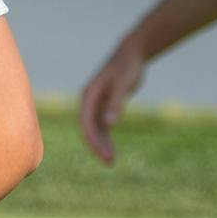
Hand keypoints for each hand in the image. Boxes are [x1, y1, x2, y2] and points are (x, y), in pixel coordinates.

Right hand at [78, 39, 145, 165]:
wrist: (130, 55)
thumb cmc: (126, 67)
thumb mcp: (122, 84)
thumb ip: (115, 103)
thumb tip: (110, 125)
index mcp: (88, 95)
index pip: (86, 121)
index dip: (92, 139)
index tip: (103, 153)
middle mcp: (89, 101)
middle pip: (88, 128)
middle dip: (96, 145)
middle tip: (109, 162)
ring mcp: (96, 104)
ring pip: (95, 129)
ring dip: (101, 145)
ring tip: (111, 162)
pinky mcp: (105, 106)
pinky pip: (102, 126)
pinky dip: (106, 138)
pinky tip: (112, 151)